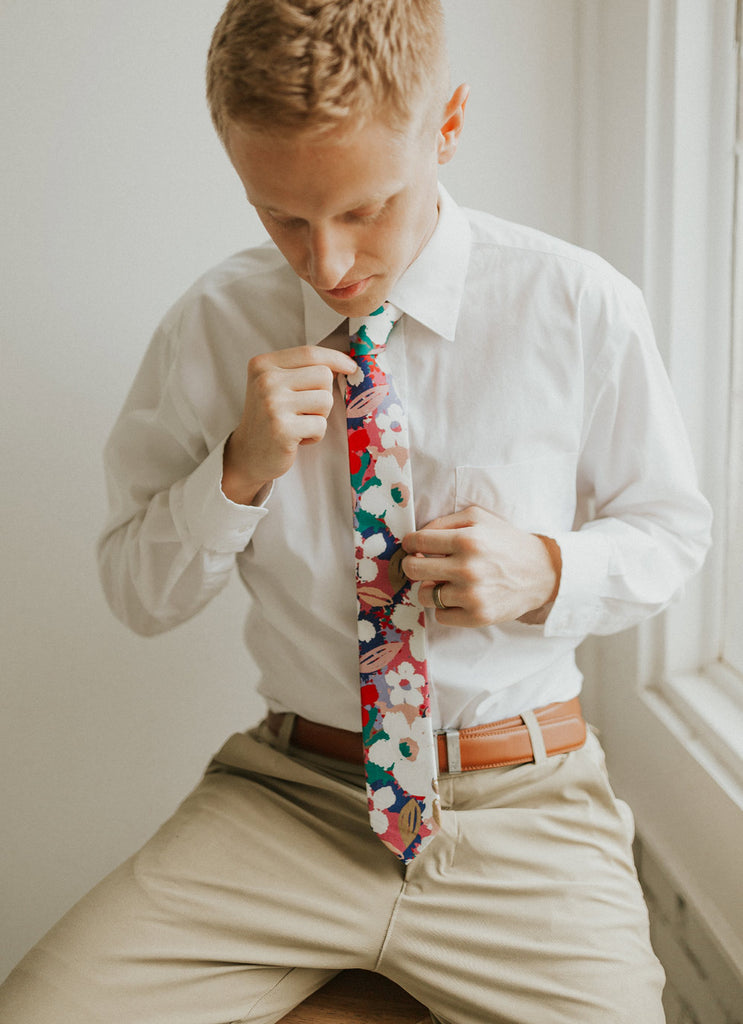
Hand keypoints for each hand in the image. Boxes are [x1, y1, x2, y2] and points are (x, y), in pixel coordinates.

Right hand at [222, 345, 356, 504]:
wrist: (247, 454)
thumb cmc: (270, 418)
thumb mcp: (277, 386)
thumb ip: (302, 370)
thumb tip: (346, 361)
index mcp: (263, 364)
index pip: (310, 353)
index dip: (335, 358)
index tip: (351, 366)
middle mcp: (266, 380)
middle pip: (323, 375)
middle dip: (323, 395)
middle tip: (304, 411)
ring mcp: (273, 404)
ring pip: (326, 400)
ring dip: (319, 416)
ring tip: (299, 424)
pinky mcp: (282, 429)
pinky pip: (321, 425)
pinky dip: (315, 435)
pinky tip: (296, 438)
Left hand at [401, 506, 558, 626]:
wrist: (542, 572)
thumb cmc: (505, 542)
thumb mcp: (478, 518)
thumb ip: (444, 521)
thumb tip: (416, 538)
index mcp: (467, 539)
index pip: (417, 541)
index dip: (409, 544)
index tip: (413, 547)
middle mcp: (468, 568)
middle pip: (413, 569)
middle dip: (412, 565)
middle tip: (422, 565)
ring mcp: (472, 595)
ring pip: (424, 595)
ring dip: (430, 588)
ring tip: (445, 582)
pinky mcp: (477, 616)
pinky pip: (440, 615)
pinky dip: (446, 608)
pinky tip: (459, 598)